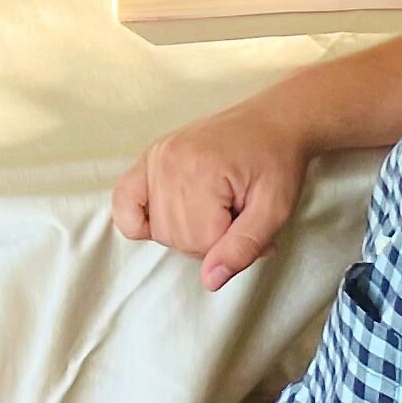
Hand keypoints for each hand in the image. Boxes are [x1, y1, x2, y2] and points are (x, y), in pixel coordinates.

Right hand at [113, 97, 314, 292]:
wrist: (274, 121)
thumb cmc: (277, 162)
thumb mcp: (275, 210)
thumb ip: (243, 248)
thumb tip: (210, 281)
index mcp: (202, 171)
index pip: (201, 242)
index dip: (230, 243)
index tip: (249, 221)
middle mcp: (170, 162)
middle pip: (176, 237)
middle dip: (209, 239)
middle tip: (235, 215)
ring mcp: (156, 157)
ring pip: (157, 228)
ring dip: (186, 229)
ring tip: (215, 207)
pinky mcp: (151, 156)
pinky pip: (123, 201)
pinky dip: (137, 218)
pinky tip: (163, 214)